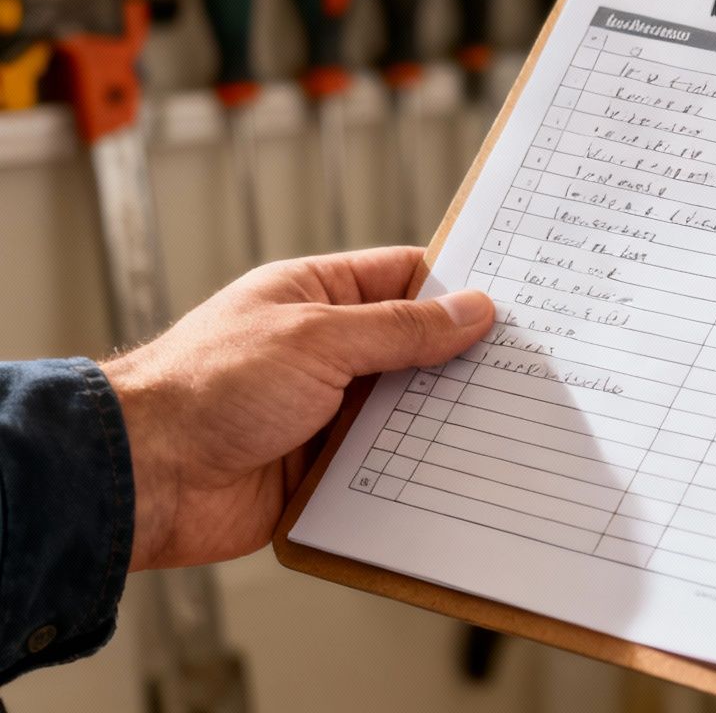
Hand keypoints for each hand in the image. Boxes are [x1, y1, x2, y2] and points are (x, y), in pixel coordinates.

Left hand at [101, 247, 494, 570]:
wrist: (145, 479)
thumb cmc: (208, 388)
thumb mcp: (318, 340)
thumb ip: (401, 329)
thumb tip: (472, 310)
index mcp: (314, 297)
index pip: (403, 279)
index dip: (458, 288)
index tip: (515, 300)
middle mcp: (323, 351)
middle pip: (413, 348)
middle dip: (461, 359)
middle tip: (526, 366)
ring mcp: (323, 411)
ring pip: (405, 410)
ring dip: (441, 418)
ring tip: (507, 419)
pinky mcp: (322, 469)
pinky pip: (386, 465)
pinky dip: (417, 469)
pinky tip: (460, 470)